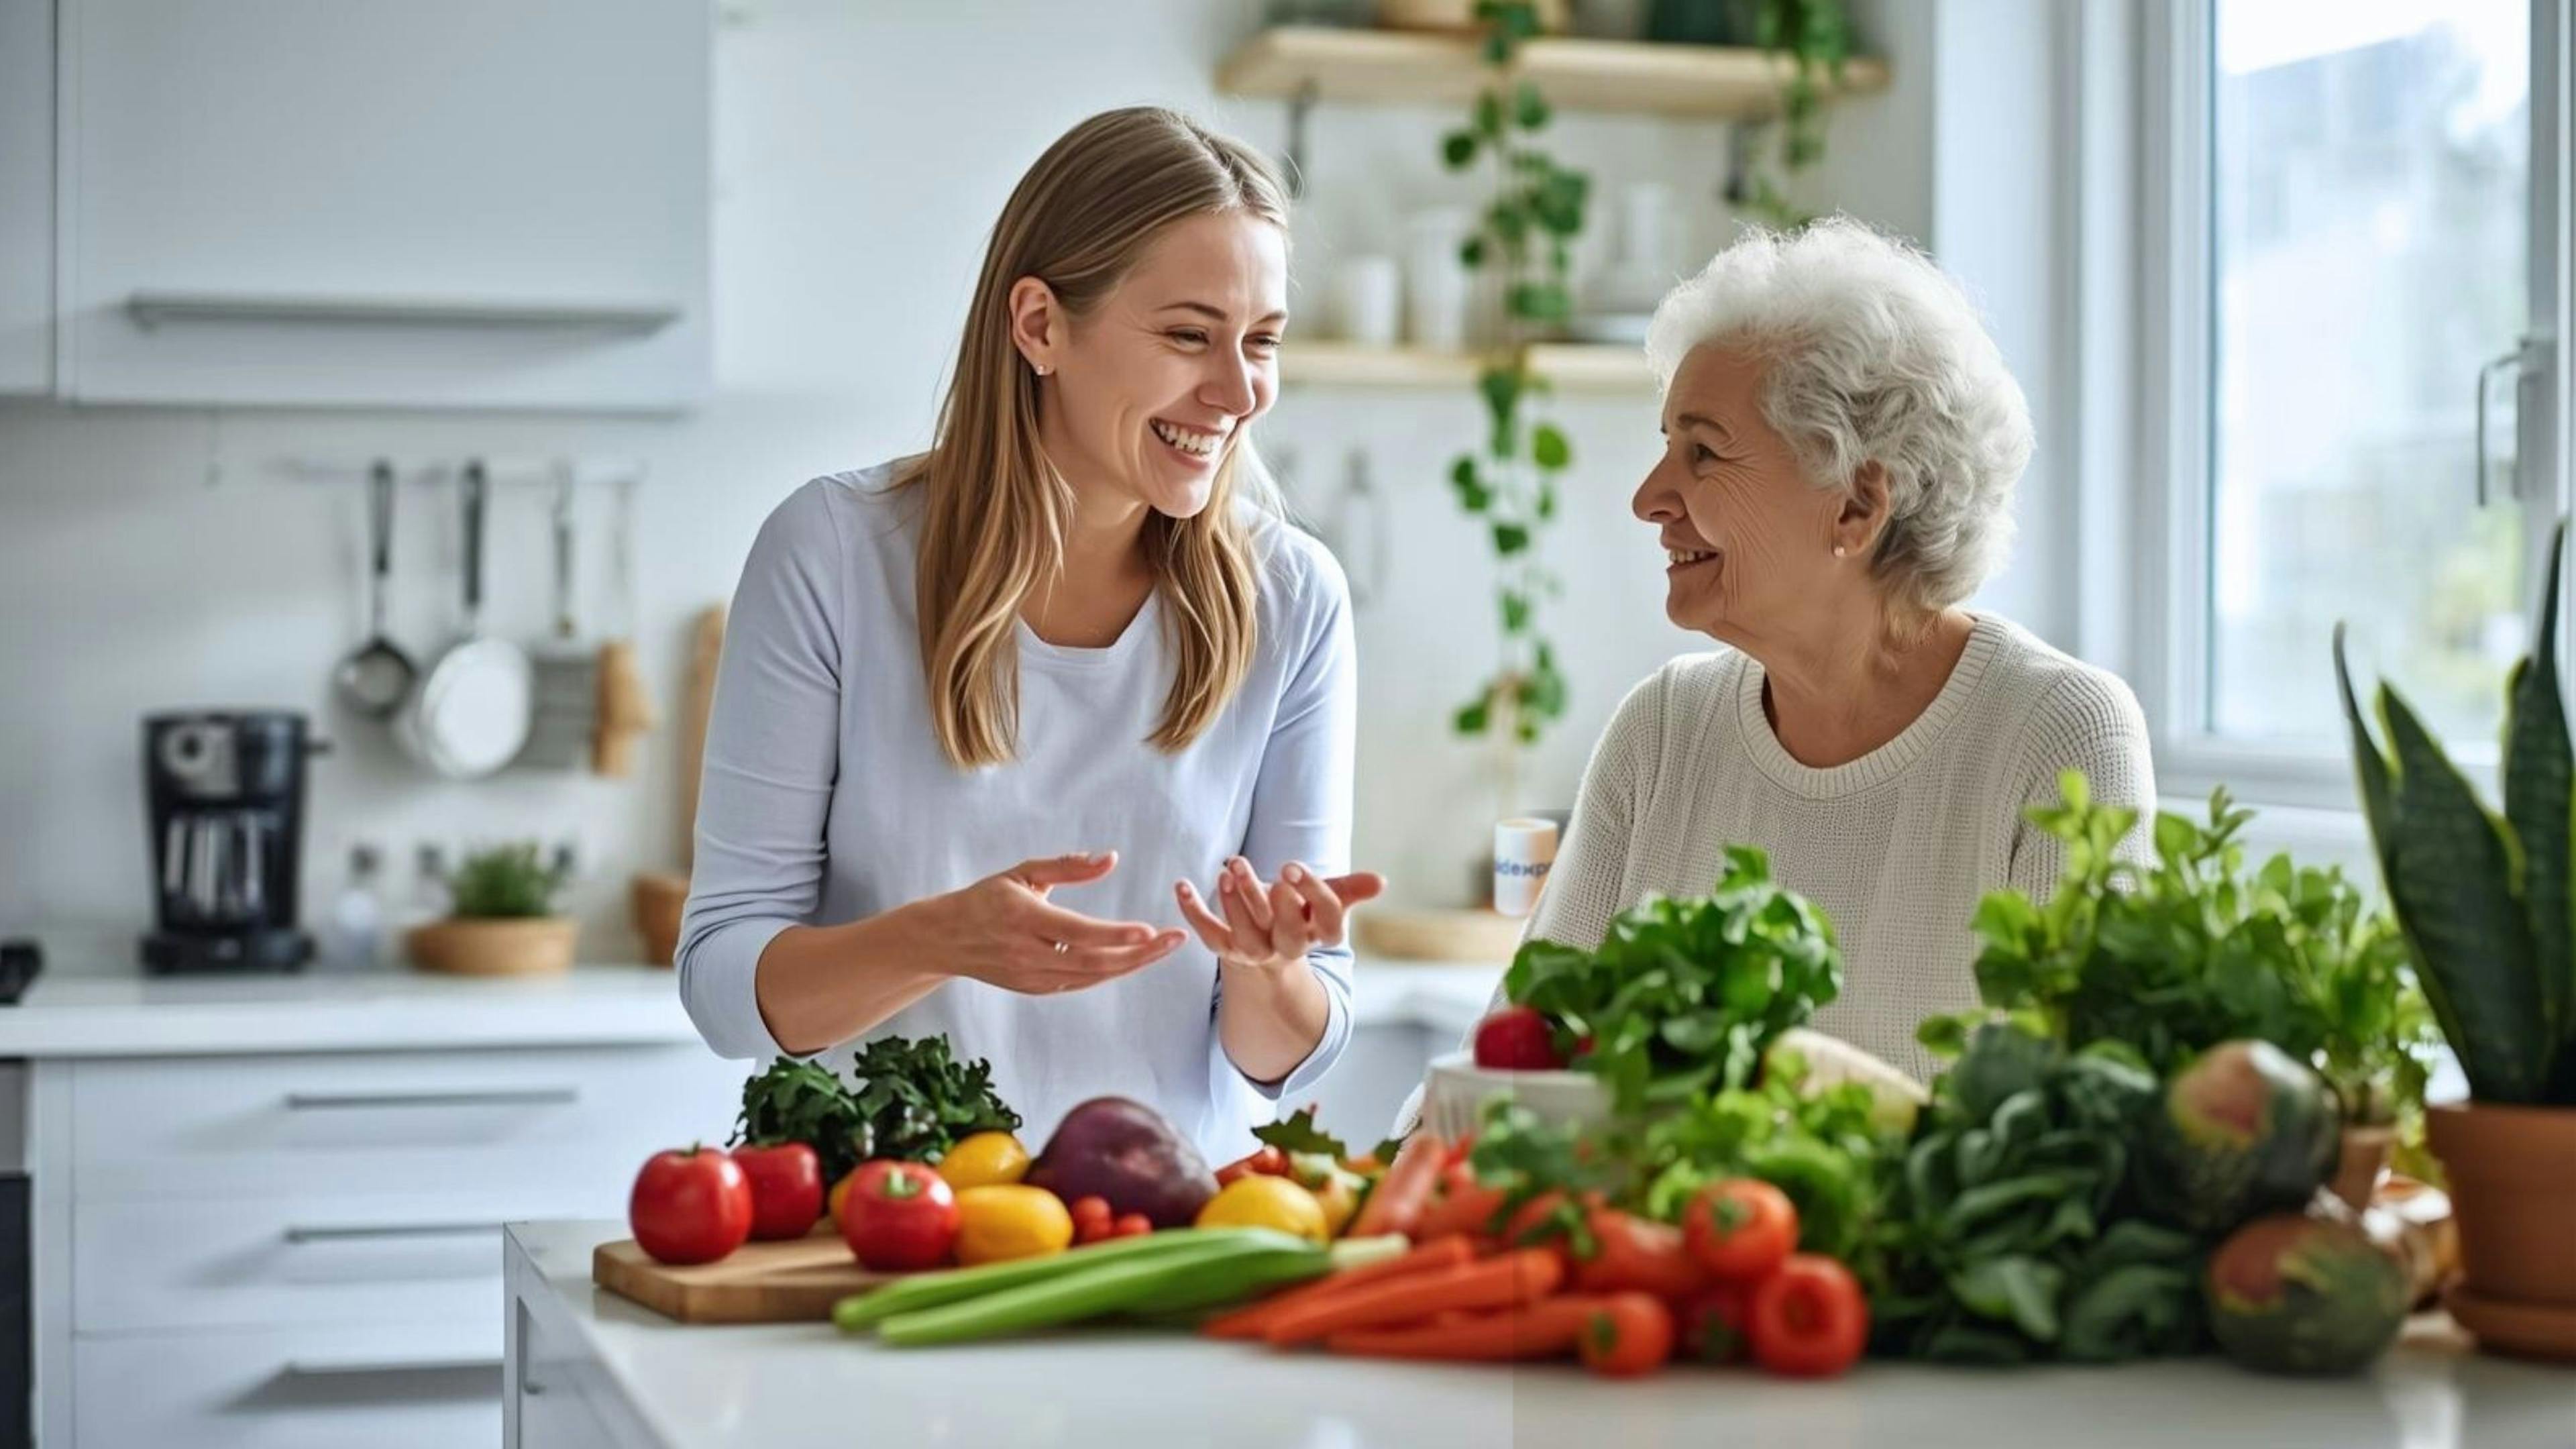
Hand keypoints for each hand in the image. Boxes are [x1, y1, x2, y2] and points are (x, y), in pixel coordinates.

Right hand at [925, 852, 1185, 995]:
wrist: (945, 939)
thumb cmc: (986, 899)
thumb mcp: (1021, 873)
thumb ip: (1067, 866)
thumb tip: (1110, 858)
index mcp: (1023, 918)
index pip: (1076, 932)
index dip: (1114, 934)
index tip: (1148, 930)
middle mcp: (1026, 952)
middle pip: (1092, 960)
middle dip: (1139, 953)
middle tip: (1175, 940)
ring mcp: (1030, 976)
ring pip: (1090, 976)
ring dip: (1131, 965)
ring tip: (1163, 949)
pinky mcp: (1034, 989)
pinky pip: (1079, 983)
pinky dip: (1109, 972)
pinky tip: (1134, 959)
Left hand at [1176, 857, 1386, 970]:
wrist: (1271, 945)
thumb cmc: (1302, 912)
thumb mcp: (1326, 899)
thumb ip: (1350, 889)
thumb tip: (1381, 883)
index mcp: (1318, 933)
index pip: (1325, 918)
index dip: (1311, 894)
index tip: (1292, 866)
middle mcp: (1288, 947)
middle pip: (1284, 931)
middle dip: (1272, 901)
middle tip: (1260, 869)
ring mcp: (1256, 951)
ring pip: (1245, 936)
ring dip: (1233, 904)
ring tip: (1226, 871)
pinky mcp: (1227, 948)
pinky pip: (1209, 934)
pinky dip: (1193, 912)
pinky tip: (1181, 885)